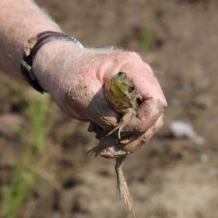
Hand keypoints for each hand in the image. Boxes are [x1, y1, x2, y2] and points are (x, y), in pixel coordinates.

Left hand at [32, 41, 166, 157]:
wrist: (62, 68)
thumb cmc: (69, 75)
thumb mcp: (81, 93)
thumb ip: (103, 112)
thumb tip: (122, 132)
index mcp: (132, 68)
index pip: (155, 101)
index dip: (143, 122)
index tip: (119, 132)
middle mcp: (141, 78)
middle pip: (155, 115)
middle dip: (136, 135)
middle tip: (110, 149)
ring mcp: (138, 90)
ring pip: (148, 123)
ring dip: (129, 140)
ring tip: (105, 149)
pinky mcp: (131, 102)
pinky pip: (136, 123)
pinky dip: (123, 137)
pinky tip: (105, 142)